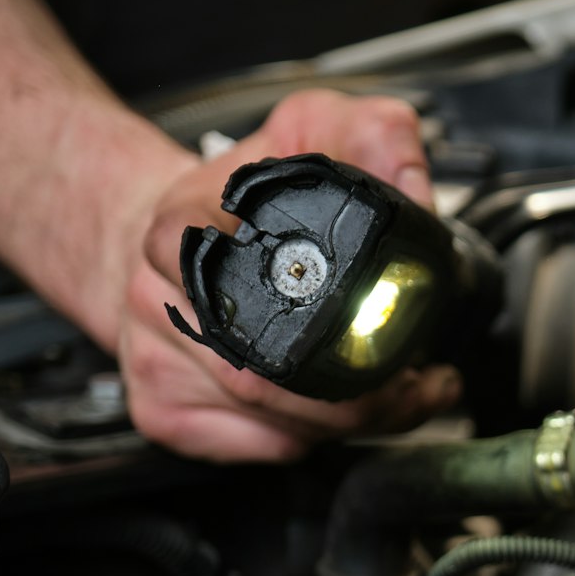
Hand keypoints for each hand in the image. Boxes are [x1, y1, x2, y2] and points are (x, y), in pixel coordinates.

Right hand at [111, 89, 461, 460]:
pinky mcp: (161, 409)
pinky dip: (308, 440)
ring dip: (352, 423)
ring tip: (401, 394)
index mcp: (185, 229)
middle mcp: (162, 298)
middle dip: (367, 396)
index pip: (257, 289)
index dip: (343, 325)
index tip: (394, 325)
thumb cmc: (237, 192)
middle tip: (422, 382)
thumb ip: (370, 134)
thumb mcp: (308, 130)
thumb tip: (413, 182)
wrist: (152, 231)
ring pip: (273, 423)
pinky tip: (336, 415)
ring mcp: (156, 359)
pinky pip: (254, 445)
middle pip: (275, 380)